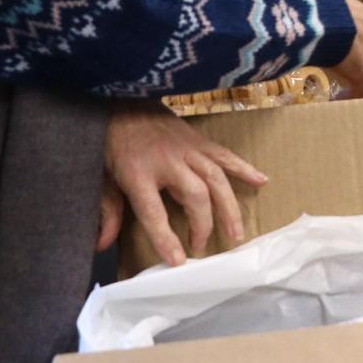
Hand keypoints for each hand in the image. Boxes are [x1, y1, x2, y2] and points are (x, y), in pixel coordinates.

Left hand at [97, 99, 265, 266]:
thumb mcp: (102, 179)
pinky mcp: (199, 140)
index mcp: (137, 173)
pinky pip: (225, 155)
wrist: (124, 101)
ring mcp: (187, 148)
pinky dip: (244, 168)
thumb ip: (107, 211)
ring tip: (237, 233)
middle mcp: (167, 161)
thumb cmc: (112, 144)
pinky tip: (261, 181)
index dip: (166, 238)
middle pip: (195, 195)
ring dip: (228, 207)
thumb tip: (101, 245)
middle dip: (202, 224)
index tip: (179, 261)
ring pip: (215, 178)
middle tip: (201, 246)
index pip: (153, 212)